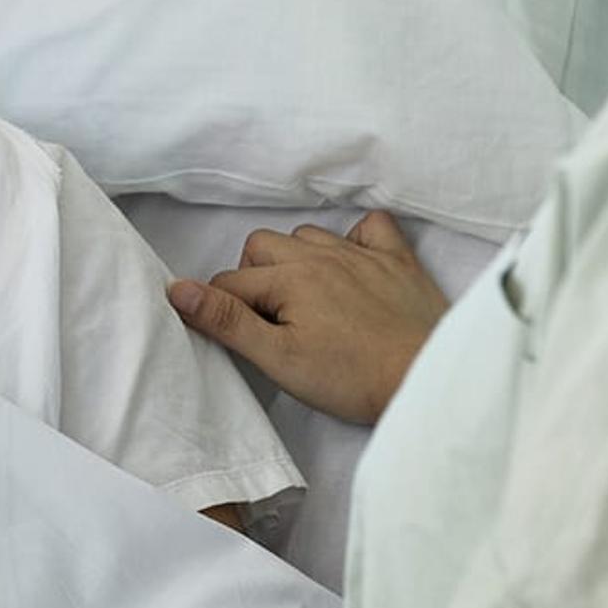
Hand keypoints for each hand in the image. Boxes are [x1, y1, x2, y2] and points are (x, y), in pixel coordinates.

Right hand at [168, 209, 446, 426]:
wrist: (429, 379)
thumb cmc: (354, 378)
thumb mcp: (279, 358)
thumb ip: (227, 321)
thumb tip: (177, 290)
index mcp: (289, 277)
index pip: (229, 282)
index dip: (222, 311)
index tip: (237, 338)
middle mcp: (321, 254)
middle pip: (262, 247)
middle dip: (254, 278)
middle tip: (270, 321)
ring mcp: (362, 254)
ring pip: (307, 235)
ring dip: (297, 259)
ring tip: (306, 301)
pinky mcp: (398, 261)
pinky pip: (370, 227)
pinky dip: (356, 239)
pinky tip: (354, 266)